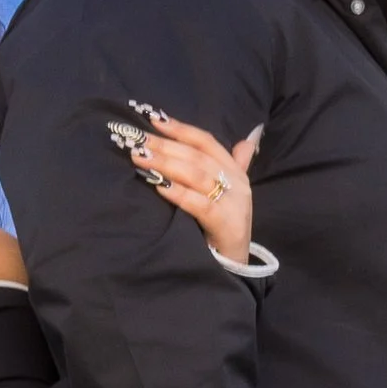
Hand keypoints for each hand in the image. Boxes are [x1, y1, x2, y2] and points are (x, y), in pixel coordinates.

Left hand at [109, 105, 262, 263]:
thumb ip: (236, 164)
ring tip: (140, 158)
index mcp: (236, 172)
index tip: (154, 120)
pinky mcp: (227, 224)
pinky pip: (199, 204)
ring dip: (166, 164)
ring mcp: (234, 203)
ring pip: (197, 175)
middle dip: (164, 146)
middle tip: (137, 141)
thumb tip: (249, 138)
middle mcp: (238, 183)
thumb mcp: (230, 194)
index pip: (206, 142)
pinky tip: (158, 186)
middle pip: (197, 156)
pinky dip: (178, 193)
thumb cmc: (224, 229)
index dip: (181, 129)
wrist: (236, 267)